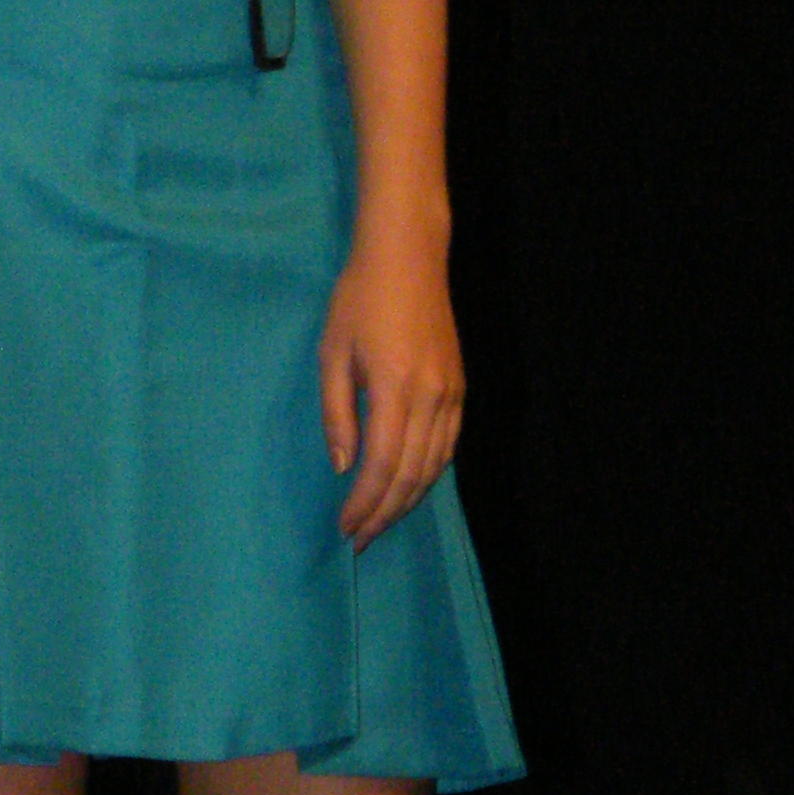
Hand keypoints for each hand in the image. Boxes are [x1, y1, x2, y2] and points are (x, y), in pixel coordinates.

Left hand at [319, 231, 463, 547]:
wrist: (408, 256)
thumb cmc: (359, 298)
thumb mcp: (333, 350)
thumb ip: (337, 411)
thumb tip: (343, 466)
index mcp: (395, 387)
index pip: (382, 464)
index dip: (365, 502)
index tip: (345, 526)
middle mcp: (432, 397)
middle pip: (411, 474)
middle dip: (385, 513)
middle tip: (361, 538)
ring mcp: (452, 394)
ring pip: (434, 466)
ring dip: (408, 500)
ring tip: (382, 521)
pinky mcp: (461, 388)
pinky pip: (449, 446)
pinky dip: (430, 474)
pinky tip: (411, 487)